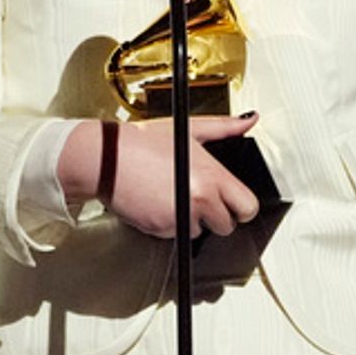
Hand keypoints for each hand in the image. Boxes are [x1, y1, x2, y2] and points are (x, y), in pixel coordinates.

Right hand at [58, 115, 261, 238]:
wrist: (107, 158)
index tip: (232, 201)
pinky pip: (175, 234)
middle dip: (217, 215)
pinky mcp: (162, 230)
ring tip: (174, 194)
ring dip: (191, 219)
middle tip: (200, 198)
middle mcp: (200, 199)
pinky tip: (159, 202)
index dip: (241, 206)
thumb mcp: (189, 129)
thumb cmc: (143, 142)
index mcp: (212, 176)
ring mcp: (181, 217)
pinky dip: (169, 223)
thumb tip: (248, 120)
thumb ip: (224, 127)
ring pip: (200, 231)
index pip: (248, 207)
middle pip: (228, 225)